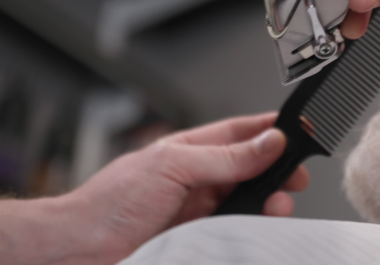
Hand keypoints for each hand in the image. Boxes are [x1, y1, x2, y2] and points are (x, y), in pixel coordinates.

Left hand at [64, 113, 308, 258]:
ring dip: (266, 204)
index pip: (238, 133)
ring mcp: (196, 212)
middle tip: (295, 180)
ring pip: (245, 204)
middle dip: (275, 173)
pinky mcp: (197, 241)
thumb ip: (225, 157)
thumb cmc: (110, 202)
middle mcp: (195, 180)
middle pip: (248, 171)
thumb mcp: (174, 166)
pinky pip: (233, 233)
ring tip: (276, 207)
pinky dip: (249, 231)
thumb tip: (267, 141)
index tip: (298, 133)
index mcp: (189, 151)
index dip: (268, 131)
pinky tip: (256, 230)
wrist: (81, 249)